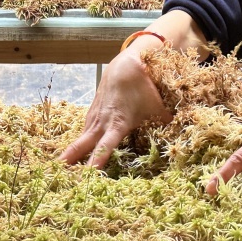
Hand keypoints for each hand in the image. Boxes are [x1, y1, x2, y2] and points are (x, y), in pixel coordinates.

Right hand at [58, 48, 172, 168]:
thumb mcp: (158, 108)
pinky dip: (77, 143)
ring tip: (60, 170)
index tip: (88, 175)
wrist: (126, 65)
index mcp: (118, 124)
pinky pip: (83, 131)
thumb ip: (167, 125)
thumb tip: (183, 139)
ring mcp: (94, 117)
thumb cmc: (143, 88)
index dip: (97, 161)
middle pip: (82, 144)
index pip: (105, 146)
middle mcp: (102, 122)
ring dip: (70, 153)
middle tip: (57, 175)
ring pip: (80, 138)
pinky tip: (72, 155)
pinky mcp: (92, 113)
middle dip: (70, 158)